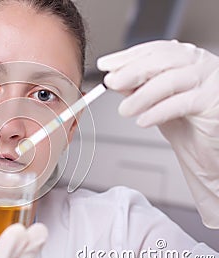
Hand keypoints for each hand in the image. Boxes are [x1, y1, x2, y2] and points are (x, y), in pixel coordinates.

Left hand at [97, 40, 218, 228]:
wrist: (205, 151)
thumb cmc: (185, 124)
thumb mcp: (154, 101)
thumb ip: (137, 87)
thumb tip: (114, 78)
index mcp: (185, 58)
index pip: (153, 50)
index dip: (127, 56)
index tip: (106, 65)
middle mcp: (199, 63)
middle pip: (162, 59)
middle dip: (131, 71)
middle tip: (111, 83)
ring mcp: (209, 80)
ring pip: (171, 80)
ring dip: (142, 95)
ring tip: (125, 110)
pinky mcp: (214, 101)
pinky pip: (182, 103)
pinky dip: (158, 112)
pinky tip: (143, 120)